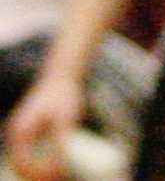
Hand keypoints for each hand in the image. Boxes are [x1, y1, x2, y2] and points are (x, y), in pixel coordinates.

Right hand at [5, 64, 82, 180]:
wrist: (62, 76)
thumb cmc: (63, 95)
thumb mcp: (65, 119)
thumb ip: (61, 142)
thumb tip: (61, 166)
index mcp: (20, 132)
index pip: (22, 163)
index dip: (38, 174)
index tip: (58, 176)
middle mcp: (16, 134)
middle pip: (20, 166)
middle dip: (36, 176)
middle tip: (59, 179)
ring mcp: (21, 134)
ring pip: (24, 161)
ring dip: (37, 172)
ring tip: (60, 177)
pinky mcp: (29, 132)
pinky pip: (30, 154)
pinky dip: (40, 163)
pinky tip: (57, 166)